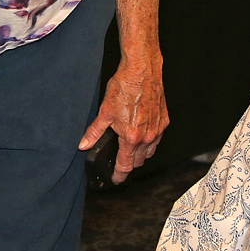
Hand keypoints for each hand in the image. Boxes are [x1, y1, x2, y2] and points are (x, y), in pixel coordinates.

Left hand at [78, 48, 166, 182]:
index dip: (119, 175)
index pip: (126, 165)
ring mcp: (158, 129)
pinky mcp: (164, 120)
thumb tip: (84, 144)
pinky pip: (157, 138)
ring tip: (130, 148)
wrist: (142, 71)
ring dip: (141, 153)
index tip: (116, 179)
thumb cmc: (125, 88)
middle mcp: (147, 136)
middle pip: (139, 161)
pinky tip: (142, 132)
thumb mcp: (105, 112)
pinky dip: (150, 140)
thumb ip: (95, 132)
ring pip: (150, 151)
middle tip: (120, 161)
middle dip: (129, 164)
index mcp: (131, 138)